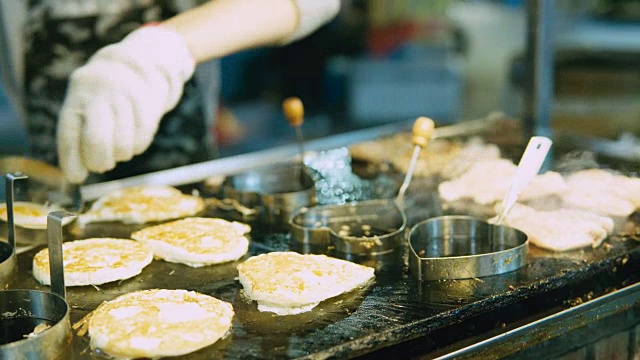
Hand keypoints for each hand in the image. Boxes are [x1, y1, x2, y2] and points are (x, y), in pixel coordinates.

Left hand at [57, 26, 195, 182]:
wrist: (139, 63)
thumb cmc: (104, 97)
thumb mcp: (85, 106)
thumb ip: (77, 136)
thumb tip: (75, 176)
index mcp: (78, 96)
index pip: (69, 134)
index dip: (71, 161)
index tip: (77, 177)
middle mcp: (99, 94)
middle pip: (97, 141)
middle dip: (99, 162)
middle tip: (102, 165)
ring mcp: (125, 97)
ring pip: (122, 146)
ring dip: (120, 155)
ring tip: (119, 145)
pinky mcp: (148, 104)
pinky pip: (141, 141)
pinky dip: (137, 146)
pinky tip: (133, 137)